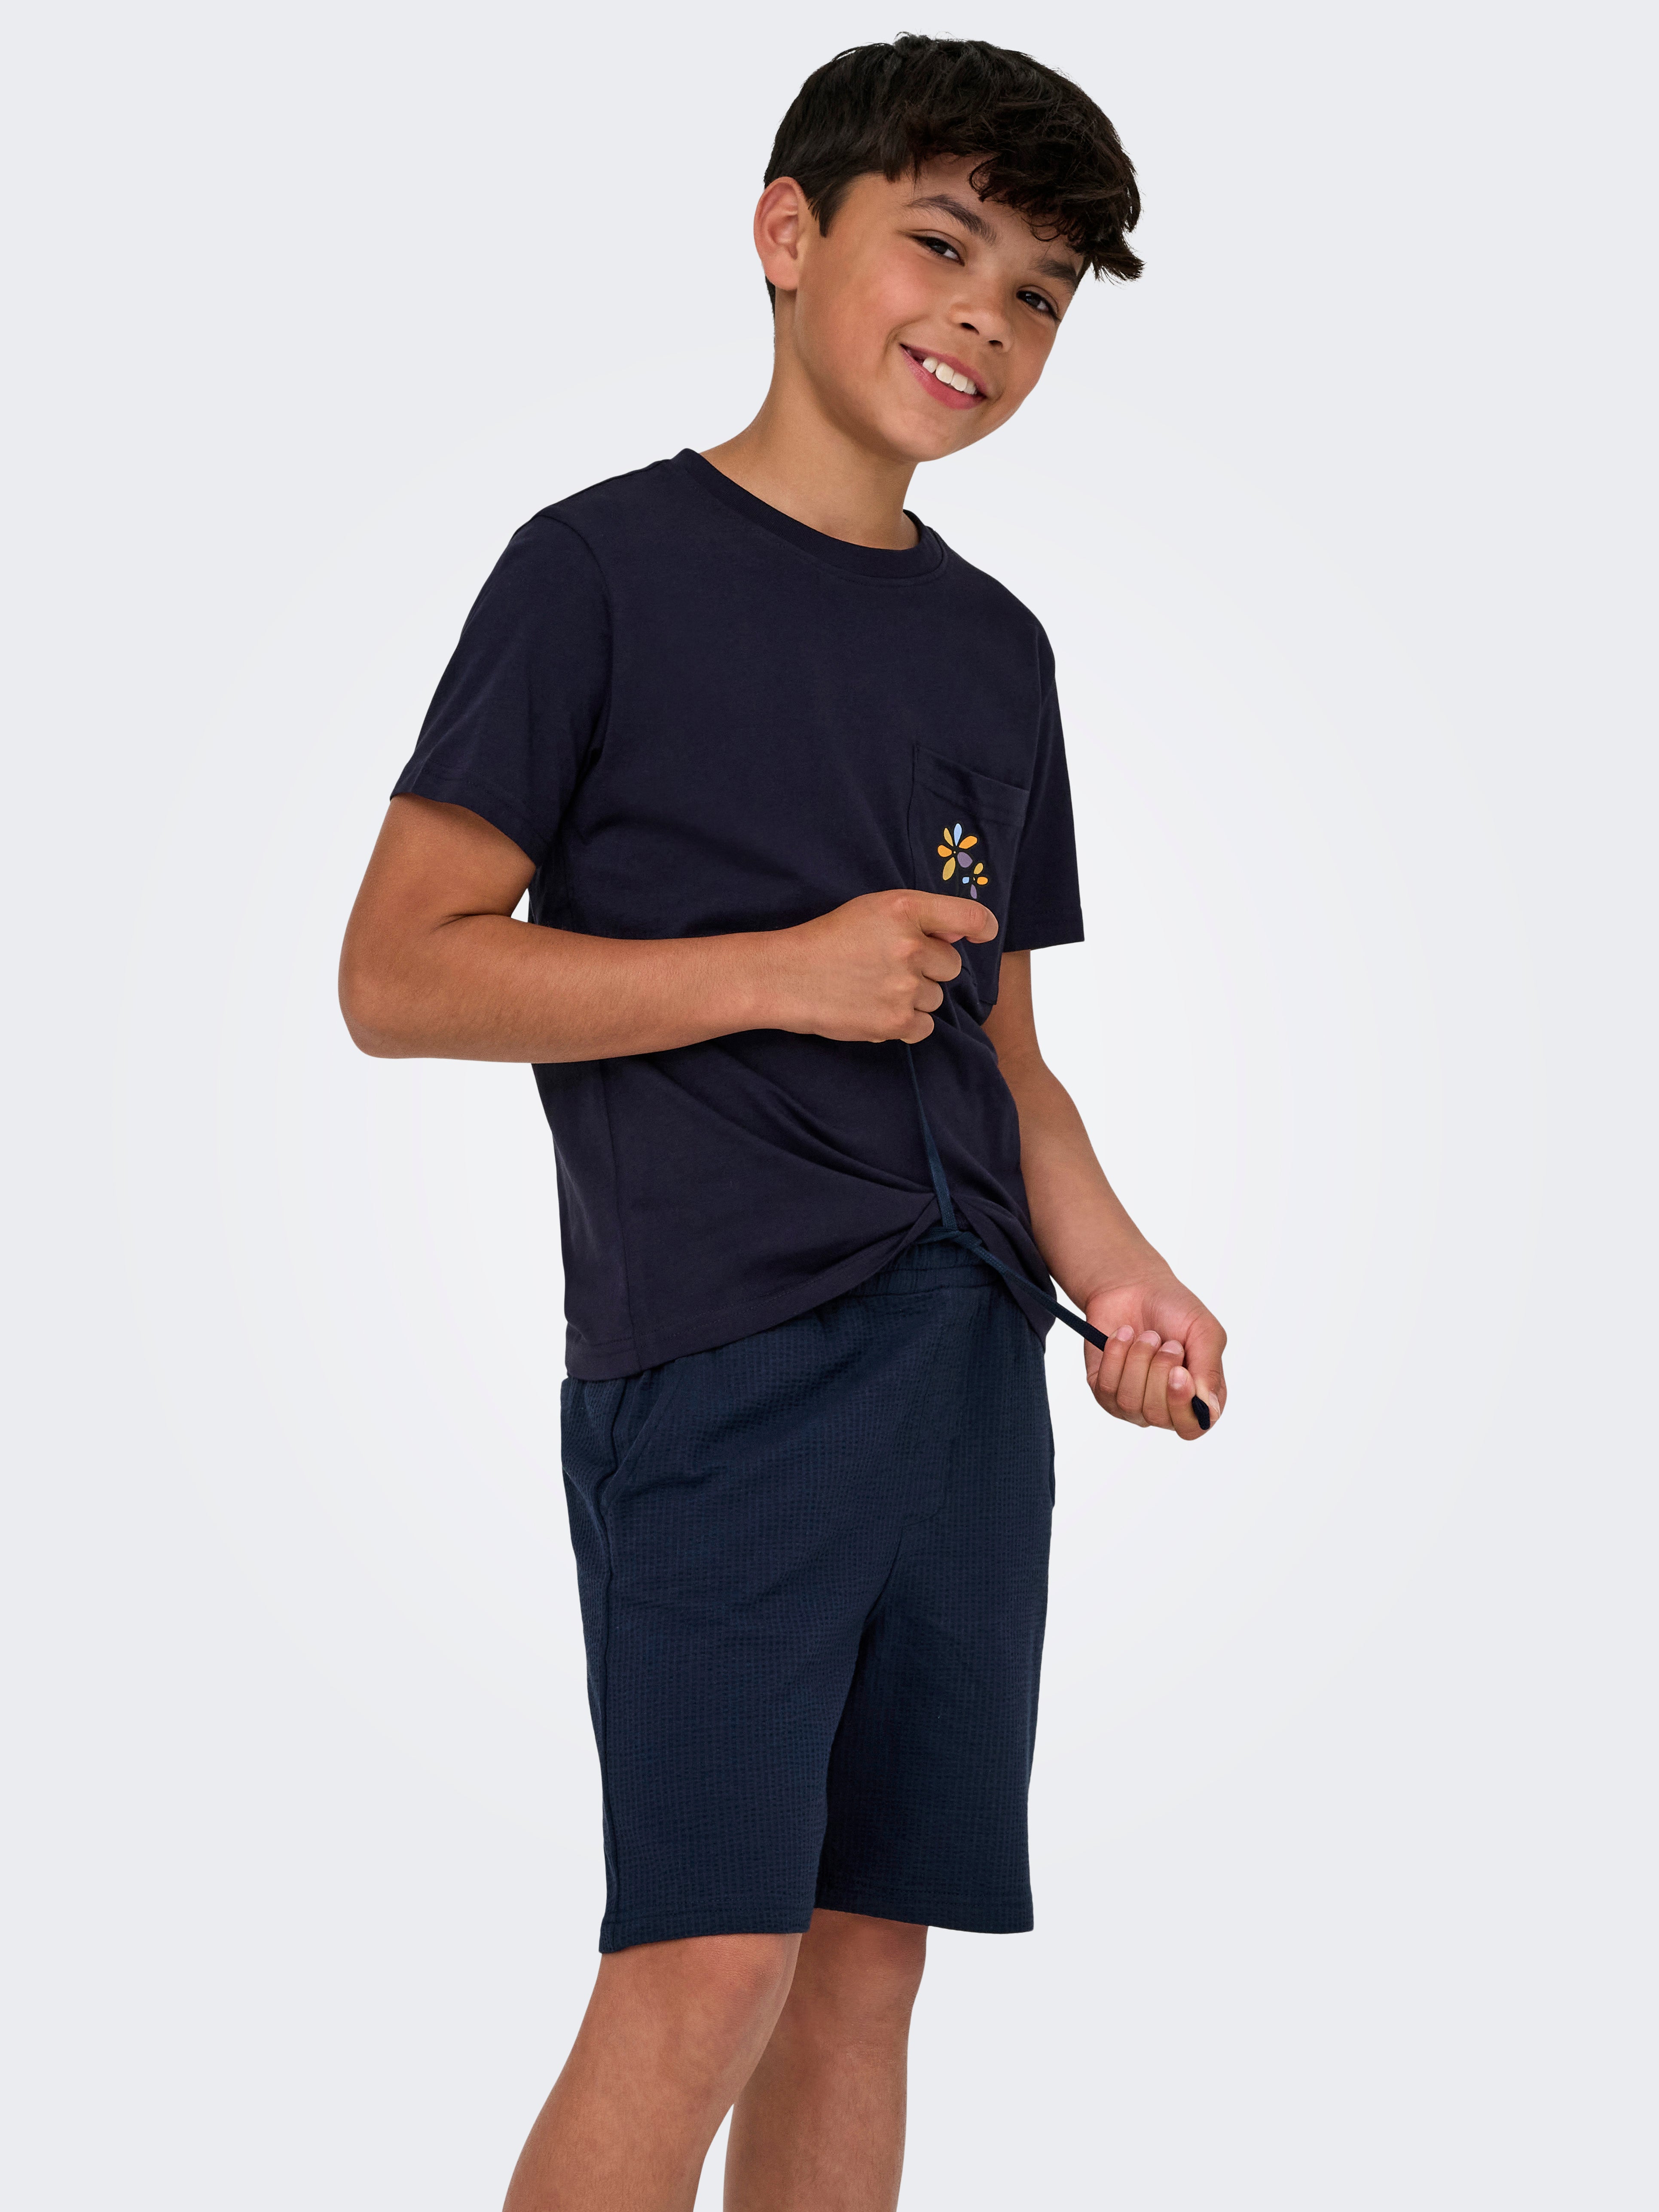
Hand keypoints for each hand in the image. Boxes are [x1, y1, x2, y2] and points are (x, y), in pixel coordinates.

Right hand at [763, 890, 998, 1043]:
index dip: (982, 927)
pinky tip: (875, 1009)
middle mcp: (909, 946)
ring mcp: (904, 986)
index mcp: (904, 909)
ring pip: (935, 998)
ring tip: (874, 988)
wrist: (784, 977)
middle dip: (928, 969)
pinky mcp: (895, 1021)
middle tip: (888, 967)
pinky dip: (905, 1023)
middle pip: (950, 966)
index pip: (968, 917)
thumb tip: (960, 937)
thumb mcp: (872, 910)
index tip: (982, 935)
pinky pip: (924, 1026)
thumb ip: (919, 919)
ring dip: (913, 997)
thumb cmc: (826, 941)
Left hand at [1082, 1270, 1226, 1440]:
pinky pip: (1106, 1389)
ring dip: (1138, 1360)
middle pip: (1158, 1415)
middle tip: (1167, 1342)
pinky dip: (1115, 1355)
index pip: (1191, 1428)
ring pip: (1130, 1401)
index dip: (1182, 1405)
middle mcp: (1164, 1407)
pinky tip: (1123, 1335)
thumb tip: (1209, 1411)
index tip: (1179, 1372)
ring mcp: (1132, 1402)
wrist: (1134, 1286)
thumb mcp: (1204, 1331)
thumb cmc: (1175, 1309)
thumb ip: (1210, 1371)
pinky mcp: (1104, 1391)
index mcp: (1197, 1397)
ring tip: (1146, 1336)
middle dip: (1159, 1371)